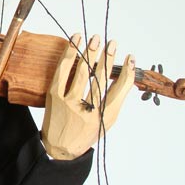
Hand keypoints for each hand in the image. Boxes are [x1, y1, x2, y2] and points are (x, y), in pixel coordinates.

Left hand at [42, 33, 134, 159]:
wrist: (59, 146)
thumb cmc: (85, 132)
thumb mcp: (106, 121)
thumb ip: (116, 101)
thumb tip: (125, 75)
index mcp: (103, 117)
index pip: (120, 90)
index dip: (127, 72)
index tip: (130, 58)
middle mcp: (87, 110)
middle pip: (100, 78)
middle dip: (108, 57)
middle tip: (112, 43)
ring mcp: (69, 102)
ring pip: (82, 72)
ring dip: (90, 52)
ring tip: (96, 39)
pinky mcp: (54, 95)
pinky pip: (63, 71)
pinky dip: (70, 54)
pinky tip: (75, 41)